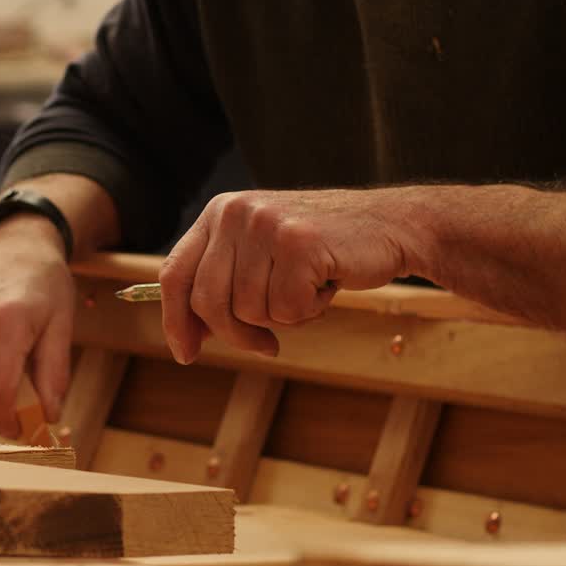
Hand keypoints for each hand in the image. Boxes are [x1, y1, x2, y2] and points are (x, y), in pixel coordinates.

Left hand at [159, 188, 411, 363]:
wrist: (390, 225)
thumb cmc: (324, 249)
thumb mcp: (262, 253)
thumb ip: (224, 282)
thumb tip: (188, 334)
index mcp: (219, 212)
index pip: (174, 274)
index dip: (175, 320)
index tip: (186, 353)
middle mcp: (235, 212)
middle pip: (208, 302)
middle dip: (237, 334)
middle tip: (267, 343)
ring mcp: (267, 225)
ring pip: (250, 310)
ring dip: (284, 316)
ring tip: (309, 287)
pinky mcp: (300, 243)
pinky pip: (287, 310)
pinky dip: (310, 311)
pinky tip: (326, 284)